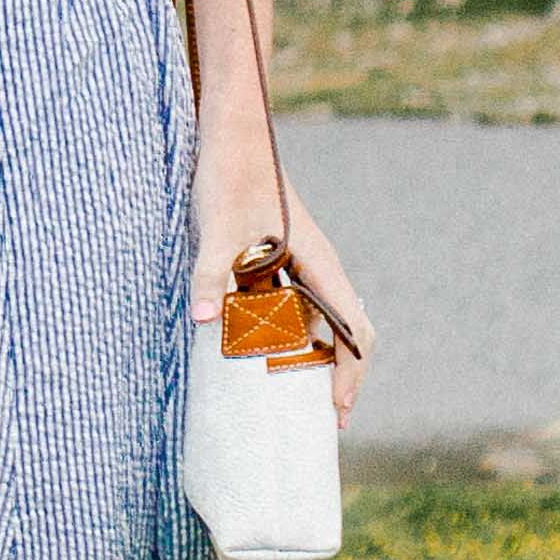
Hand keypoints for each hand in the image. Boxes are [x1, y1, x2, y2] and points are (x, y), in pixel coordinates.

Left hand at [190, 148, 375, 430]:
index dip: (352, 375)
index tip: (336, 412)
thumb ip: (211, 274)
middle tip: (320, 422)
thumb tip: (205, 320)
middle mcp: (320, 268)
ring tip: (292, 401)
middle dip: (338, 377)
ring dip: (313, 360)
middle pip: (345, 333)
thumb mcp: (216, 229)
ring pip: (320, 322)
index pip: (354, 330)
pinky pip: (296, 308)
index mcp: (320, 264)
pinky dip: (288, 338)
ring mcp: (303, 264)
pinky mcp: (280, 259)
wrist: (229, 136)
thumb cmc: (229, 178)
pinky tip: (261, 356)